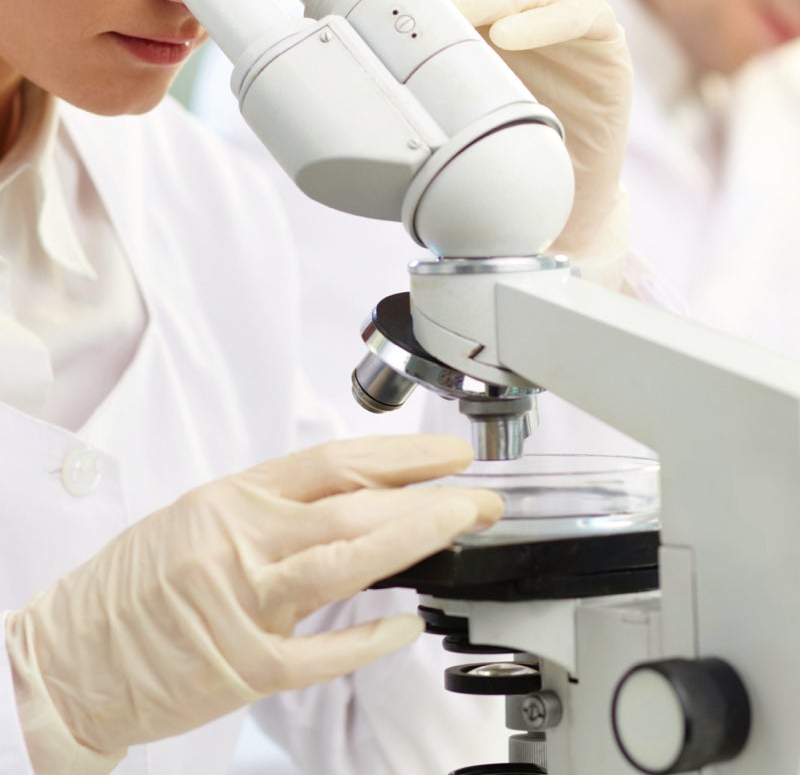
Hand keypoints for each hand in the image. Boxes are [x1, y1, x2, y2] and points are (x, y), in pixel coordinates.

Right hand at [7, 434, 500, 772]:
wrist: (73, 655)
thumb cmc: (134, 584)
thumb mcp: (199, 517)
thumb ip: (272, 507)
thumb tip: (353, 496)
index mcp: (231, 500)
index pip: (333, 463)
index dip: (400, 455)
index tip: (447, 454)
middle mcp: (241, 542)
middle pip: (353, 507)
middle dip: (428, 496)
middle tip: (479, 494)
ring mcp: (245, 605)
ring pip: (346, 562)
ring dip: (415, 540)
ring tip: (463, 526)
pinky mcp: (246, 667)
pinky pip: (323, 652)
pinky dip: (369, 638)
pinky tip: (407, 624)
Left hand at [356, 0, 632, 286]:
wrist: (561, 199)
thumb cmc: (494, 151)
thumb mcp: (440, 113)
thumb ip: (400, 85)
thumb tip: (325, 78)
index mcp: (476, 7)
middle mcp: (517, 2)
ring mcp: (563, 18)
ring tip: (450, 15)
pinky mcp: (605, 43)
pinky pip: (581, 15)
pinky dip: (545, 20)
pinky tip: (508, 35)